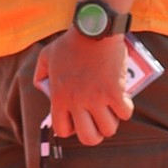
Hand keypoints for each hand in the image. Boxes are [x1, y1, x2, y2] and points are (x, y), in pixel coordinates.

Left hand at [36, 23, 133, 147]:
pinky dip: (126, 108)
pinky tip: (123, 99)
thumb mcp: (47, 56)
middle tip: (98, 121)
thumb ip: (40, 74)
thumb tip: (44, 88)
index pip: (63, 130)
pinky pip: (125, 114)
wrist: (94, 30)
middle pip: (89, 138)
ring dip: (111, 121)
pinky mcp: (115, 92)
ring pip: (109, 129)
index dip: (72, 128)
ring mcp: (97, 99)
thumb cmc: (71, 42)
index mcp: (59, 97)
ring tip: (111, 109)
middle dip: (95, 134)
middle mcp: (77, 102)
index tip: (79, 119)